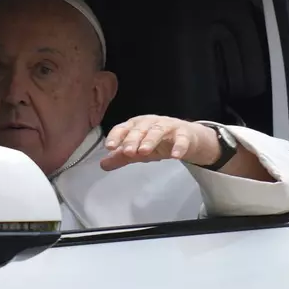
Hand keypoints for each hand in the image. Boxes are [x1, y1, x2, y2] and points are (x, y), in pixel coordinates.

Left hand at [100, 115, 219, 170]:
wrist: (186, 138)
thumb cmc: (157, 142)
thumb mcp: (137, 151)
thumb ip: (121, 157)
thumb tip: (102, 165)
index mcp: (136, 125)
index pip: (123, 128)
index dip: (116, 136)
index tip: (109, 147)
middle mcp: (150, 122)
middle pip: (139, 129)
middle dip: (132, 139)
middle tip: (127, 152)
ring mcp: (167, 126)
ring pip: (158, 130)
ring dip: (150, 140)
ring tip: (144, 152)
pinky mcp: (184, 133)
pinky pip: (182, 139)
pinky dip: (179, 146)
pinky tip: (175, 156)